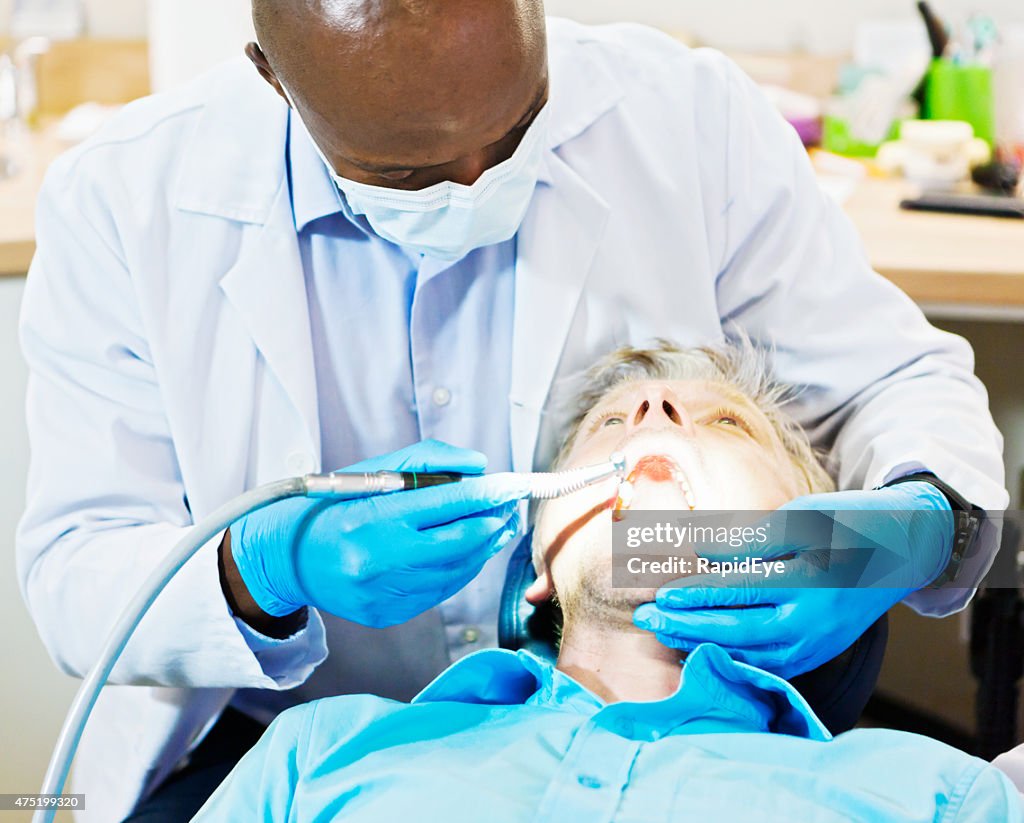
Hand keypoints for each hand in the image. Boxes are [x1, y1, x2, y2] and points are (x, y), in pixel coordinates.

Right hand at [229, 440, 527, 626]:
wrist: (287, 556)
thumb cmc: (334, 505)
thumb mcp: (373, 471)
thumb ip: (428, 461)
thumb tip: (480, 467)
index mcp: (375, 517)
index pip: (450, 503)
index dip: (490, 494)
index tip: (515, 484)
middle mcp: (380, 559)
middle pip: (463, 543)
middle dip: (495, 522)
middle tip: (512, 505)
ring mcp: (384, 592)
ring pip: (458, 570)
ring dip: (485, 547)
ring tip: (498, 525)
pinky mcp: (386, 614)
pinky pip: (440, 591)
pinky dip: (461, 569)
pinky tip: (470, 552)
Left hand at [633, 482, 953, 677]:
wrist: (899, 553)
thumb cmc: (848, 524)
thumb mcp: (802, 517)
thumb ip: (751, 538)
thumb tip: (702, 552)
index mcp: (810, 580)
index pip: (741, 590)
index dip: (697, 593)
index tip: (662, 593)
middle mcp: (812, 621)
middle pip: (737, 630)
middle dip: (686, 625)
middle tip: (646, 618)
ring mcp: (814, 645)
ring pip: (746, 653)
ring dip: (699, 643)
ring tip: (662, 631)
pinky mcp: (813, 655)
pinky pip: (763, 662)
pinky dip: (727, 655)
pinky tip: (696, 644)